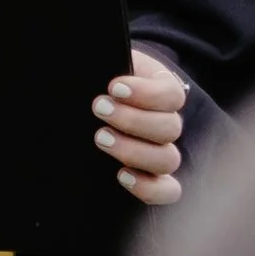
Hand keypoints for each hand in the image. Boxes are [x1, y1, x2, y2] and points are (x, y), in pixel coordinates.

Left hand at [95, 50, 186, 205]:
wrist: (83, 104)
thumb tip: (92, 64)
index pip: (171, 95)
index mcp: (160, 91)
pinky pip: (167, 191)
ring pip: (168, 159)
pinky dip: (149, 187)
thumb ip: (102, 65)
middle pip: (170, 128)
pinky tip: (122, 176)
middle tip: (99, 109)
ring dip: (135, 151)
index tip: (114, 87)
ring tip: (101, 138)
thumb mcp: (100, 67)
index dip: (147, 93)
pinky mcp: (151, 179)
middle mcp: (165, 124)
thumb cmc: (94, 81)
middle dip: (133, 120)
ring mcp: (160, 153)